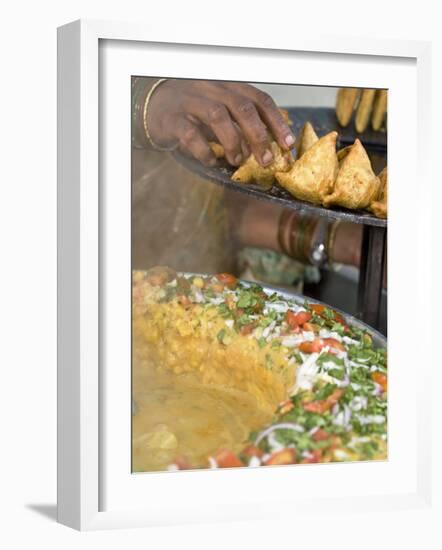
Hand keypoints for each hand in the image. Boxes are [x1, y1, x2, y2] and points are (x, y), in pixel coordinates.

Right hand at [147, 80, 295, 166]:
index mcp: (228, 86)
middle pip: (242, 107)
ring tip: (237, 161)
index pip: (259, 99)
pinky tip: (211, 161)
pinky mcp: (172, 118)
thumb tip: (270, 144)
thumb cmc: (193, 111)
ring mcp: (191, 100)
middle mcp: (212, 88)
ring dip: (233, 142)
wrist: (153, 105)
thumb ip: (241, 122)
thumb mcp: (221, 110)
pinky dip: (204, 150)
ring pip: (218, 116)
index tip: (287, 144)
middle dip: (258, 135)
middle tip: (265, 159)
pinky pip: (191, 133)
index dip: (276, 121)